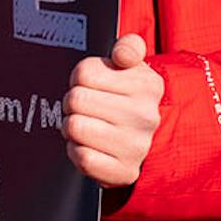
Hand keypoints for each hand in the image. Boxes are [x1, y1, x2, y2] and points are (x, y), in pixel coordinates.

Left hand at [64, 34, 164, 187]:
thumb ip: (129, 47)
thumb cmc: (127, 98)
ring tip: (88, 126)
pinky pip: (81, 157)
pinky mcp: (125, 172)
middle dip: (73, 103)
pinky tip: (90, 146)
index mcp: (147, 85)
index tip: (94, 84)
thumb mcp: (132, 67)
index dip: (80, 78)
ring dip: (72, 127)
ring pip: (75, 127)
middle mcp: (146, 116)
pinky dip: (76, 151)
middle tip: (87, 108)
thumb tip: (123, 55)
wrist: (144, 142)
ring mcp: (137, 146)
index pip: (84, 73)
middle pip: (75, 100)